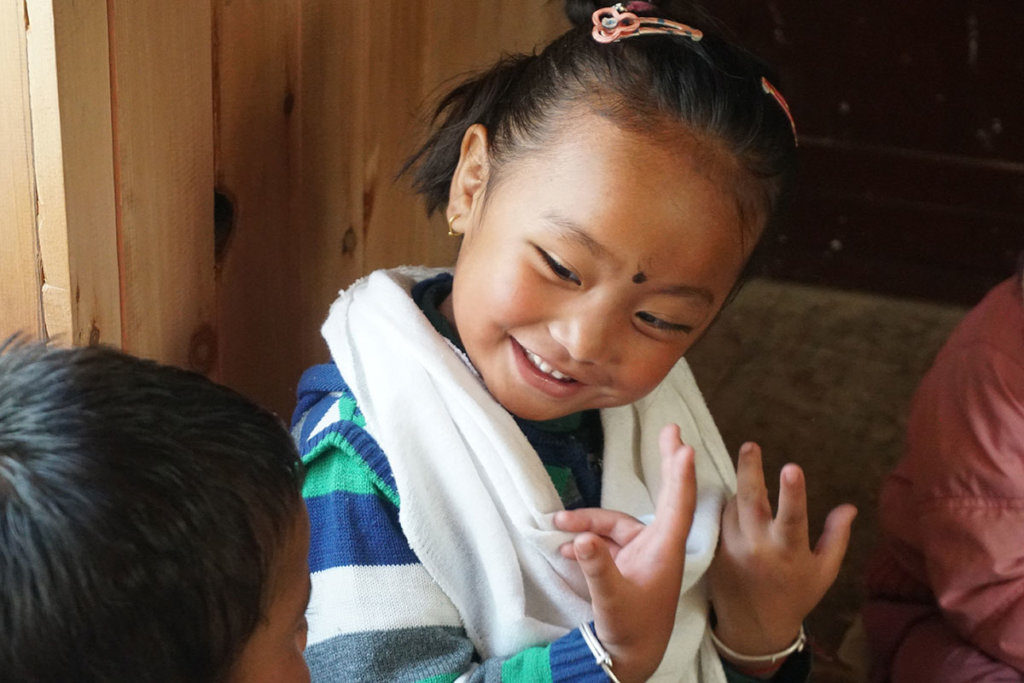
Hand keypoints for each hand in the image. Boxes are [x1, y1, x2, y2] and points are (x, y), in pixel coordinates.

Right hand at [553, 424, 696, 682]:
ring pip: (614, 523)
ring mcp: (641, 553)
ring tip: (558, 525)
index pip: (677, 505)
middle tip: (671, 430)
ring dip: (587, 521)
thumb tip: (581, 538)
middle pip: (664, 496)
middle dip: (665, 463)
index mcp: (664, 550)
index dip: (680, 474)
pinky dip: (585, 541)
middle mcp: (656, 546)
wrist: (626, 657)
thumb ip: (596, 567)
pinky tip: (566, 549)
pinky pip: (603, 541)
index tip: (684, 447)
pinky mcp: (625, 562)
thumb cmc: (630, 629)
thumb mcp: (611, 598)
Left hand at [710, 442, 856, 660]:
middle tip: (750, 445)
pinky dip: (728, 505)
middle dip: (750, 471)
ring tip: (751, 467)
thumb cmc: (795, 595)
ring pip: (733, 505)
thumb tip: (850, 506)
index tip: (791, 467)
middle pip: (751, 502)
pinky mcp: (714, 549)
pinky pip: (719, 517)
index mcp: (788, 552)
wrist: (754, 627)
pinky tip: (736, 500)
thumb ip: (836, 537)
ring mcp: (731, 547)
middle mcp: (757, 547)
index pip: (792, 517)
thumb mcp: (824, 571)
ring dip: (742, 487)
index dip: (793, 492)